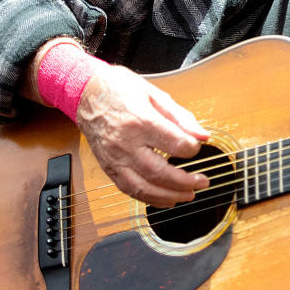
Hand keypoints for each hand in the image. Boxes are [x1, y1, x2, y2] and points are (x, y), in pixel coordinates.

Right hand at [77, 65, 210, 207]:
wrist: (86, 94)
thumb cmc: (121, 90)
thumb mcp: (154, 94)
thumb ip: (181, 117)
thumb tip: (203, 135)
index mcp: (140, 120)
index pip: (174, 143)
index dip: (192, 149)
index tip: (198, 147)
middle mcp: (125, 143)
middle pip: (159, 171)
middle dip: (184, 181)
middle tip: (202, 182)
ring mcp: (115, 158)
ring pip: (143, 187)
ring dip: (169, 196)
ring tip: (188, 195)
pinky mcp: (108, 167)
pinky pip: (128, 190)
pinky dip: (149, 198)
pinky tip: (166, 199)